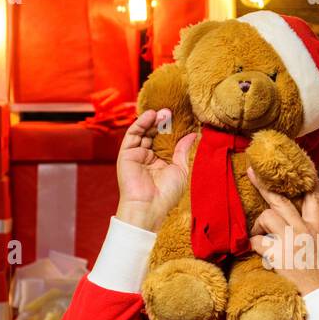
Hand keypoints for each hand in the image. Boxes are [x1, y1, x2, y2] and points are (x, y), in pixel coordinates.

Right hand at [115, 109, 195, 231]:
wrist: (149, 207)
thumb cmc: (166, 194)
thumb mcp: (180, 169)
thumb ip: (183, 150)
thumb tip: (192, 135)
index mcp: (160, 162)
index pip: (164, 140)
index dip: (171, 129)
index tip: (181, 118)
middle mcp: (147, 157)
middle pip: (153, 134)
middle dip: (162, 123)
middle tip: (171, 112)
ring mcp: (136, 155)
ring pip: (143, 132)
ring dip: (152, 120)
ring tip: (163, 113)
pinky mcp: (126, 154)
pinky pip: (132, 135)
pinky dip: (140, 123)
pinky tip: (150, 115)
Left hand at [247, 168, 318, 295]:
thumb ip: (315, 233)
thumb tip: (305, 227)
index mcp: (318, 227)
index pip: (313, 196)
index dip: (305, 179)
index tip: (298, 166)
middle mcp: (304, 229)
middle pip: (281, 200)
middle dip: (264, 185)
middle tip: (251, 172)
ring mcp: (291, 241)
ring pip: (268, 216)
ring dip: (259, 224)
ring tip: (259, 233)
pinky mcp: (279, 256)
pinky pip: (257, 241)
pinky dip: (253, 243)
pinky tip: (254, 249)